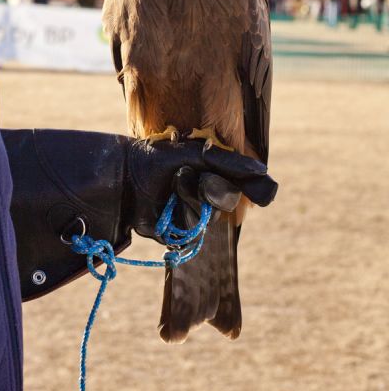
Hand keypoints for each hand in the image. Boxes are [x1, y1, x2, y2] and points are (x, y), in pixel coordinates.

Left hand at [123, 137, 276, 241]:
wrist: (125, 176)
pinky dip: (178, 219)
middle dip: (208, 188)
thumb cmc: (158, 158)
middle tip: (184, 175)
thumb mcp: (196, 154)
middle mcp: (208, 198)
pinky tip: (165, 209)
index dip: (245, 186)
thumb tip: (264, 170)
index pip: (243, 187)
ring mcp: (194, 216)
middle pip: (227, 203)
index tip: (236, 181)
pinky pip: (191, 235)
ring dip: (189, 199)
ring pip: (209, 218)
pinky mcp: (179, 235)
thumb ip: (231, 162)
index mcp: (216, 176)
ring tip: (171, 186)